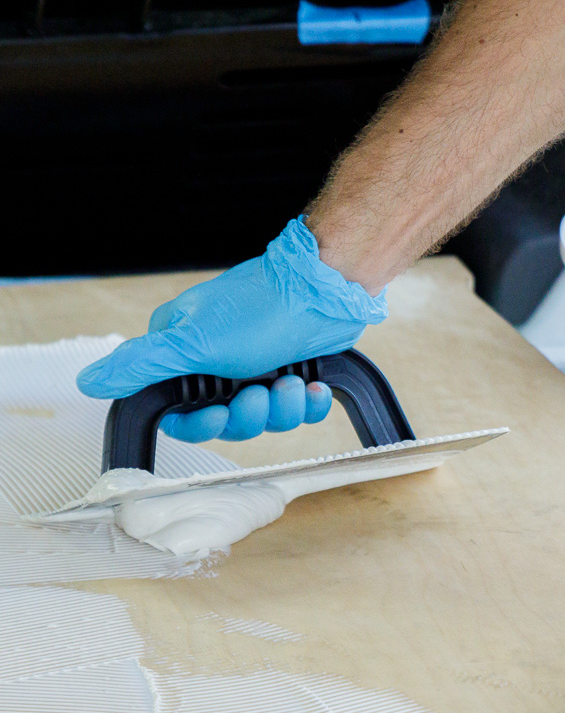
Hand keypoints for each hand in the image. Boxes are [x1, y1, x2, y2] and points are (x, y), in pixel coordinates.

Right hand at [76, 216, 387, 441]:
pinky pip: (295, 409)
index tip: (219, 414)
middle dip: (249, 414)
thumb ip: (141, 367)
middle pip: (225, 420)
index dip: (202, 423)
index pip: (180, 411)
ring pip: (263, 418)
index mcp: (185, 352)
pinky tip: (312, 387)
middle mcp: (218, 360)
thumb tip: (89, 381)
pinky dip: (307, 403)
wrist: (327, 289)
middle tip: (261, 392)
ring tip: (290, 383)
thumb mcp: (193, 343)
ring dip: (281, 408)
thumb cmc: (262, 308)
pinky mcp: (290, 371)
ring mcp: (256, 366)